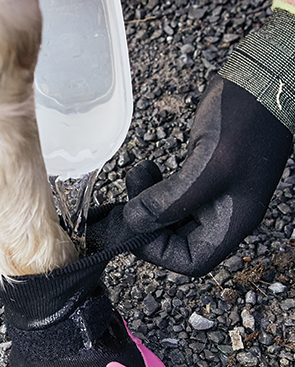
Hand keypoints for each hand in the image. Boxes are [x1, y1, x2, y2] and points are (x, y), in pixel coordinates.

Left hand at [117, 74, 292, 275]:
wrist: (262, 81)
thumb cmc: (246, 122)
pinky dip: (153, 189)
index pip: (189, 261)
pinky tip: (147, 170)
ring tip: (139, 176)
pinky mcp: (199, 179)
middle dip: (147, 225)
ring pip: (169, 219)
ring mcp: (211, 197)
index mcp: (231, 223)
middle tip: (129, 203)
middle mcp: (221, 216)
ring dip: (146, 205)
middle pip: (175, 242)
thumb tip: (133, 222)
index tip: (136, 225)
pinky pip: (170, 197)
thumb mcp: (206, 167)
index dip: (157, 252)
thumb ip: (169, 202)